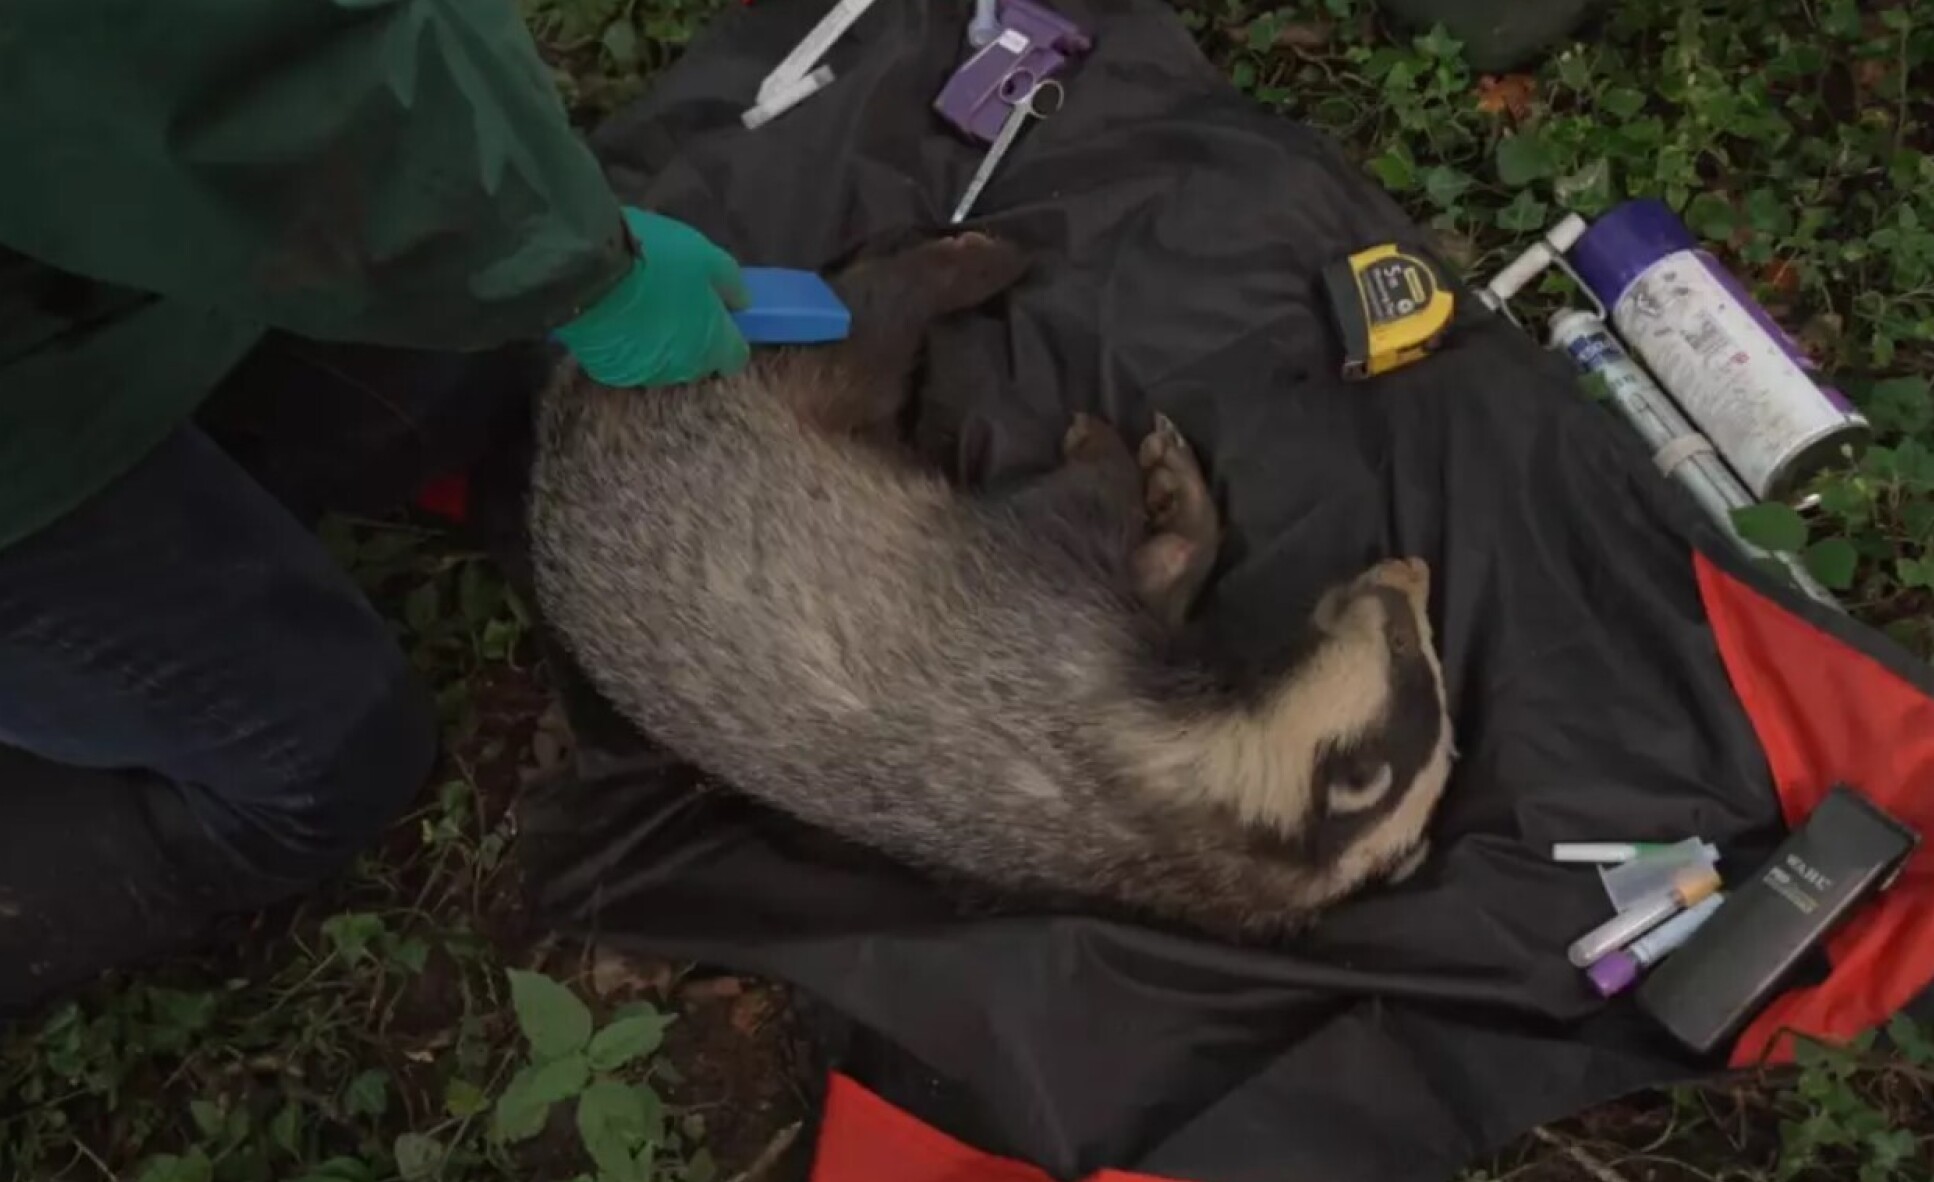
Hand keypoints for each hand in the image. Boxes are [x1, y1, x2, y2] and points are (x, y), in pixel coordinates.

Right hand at [553, 207, 750, 386]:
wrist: (589, 270)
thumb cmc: (658, 260)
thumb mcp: (705, 256)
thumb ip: (730, 283)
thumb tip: (742, 302)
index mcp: (713, 345)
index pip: (735, 358)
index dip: (729, 338)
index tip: (720, 318)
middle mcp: (682, 369)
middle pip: (698, 362)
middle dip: (694, 340)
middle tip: (678, 305)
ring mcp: (643, 374)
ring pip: (661, 363)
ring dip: (659, 344)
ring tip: (643, 309)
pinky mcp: (608, 372)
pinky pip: (627, 360)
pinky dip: (627, 344)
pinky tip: (617, 318)